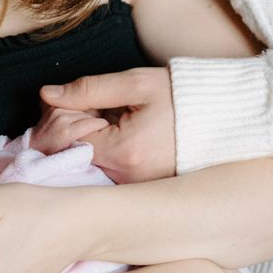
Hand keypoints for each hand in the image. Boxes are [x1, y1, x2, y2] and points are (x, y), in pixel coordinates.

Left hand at [41, 66, 175, 183]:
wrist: (225, 115)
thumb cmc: (182, 95)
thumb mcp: (136, 83)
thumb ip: (89, 88)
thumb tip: (47, 94)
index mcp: (123, 151)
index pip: (67, 141)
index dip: (64, 118)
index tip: (79, 103)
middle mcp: (127, 178)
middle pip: (76, 157)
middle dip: (75, 132)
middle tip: (94, 110)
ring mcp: (136, 188)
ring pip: (91, 167)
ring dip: (90, 144)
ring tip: (112, 121)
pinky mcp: (143, 189)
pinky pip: (110, 173)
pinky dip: (107, 155)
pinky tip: (121, 136)